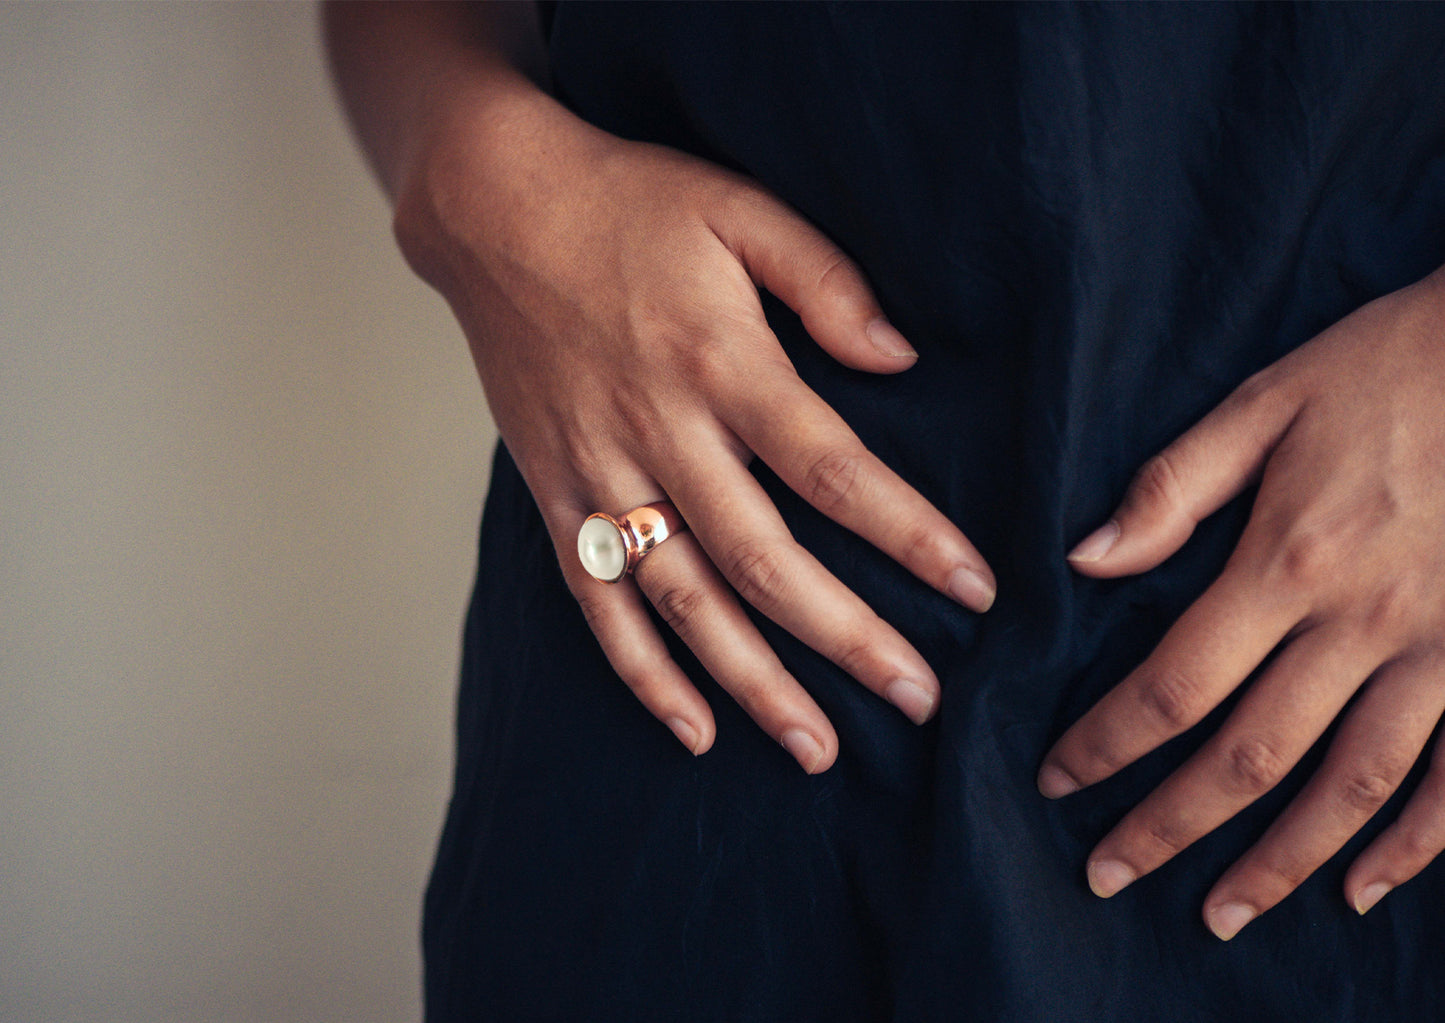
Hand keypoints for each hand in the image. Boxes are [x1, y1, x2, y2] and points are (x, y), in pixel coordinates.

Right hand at [395, 86, 994, 771]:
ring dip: (754, 683)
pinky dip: (642, 673)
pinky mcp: (556, 495)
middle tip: (917, 698)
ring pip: (685, 602)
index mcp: (722, 362)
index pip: (834, 470)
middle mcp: (662, 432)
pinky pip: (599, 602)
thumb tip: (901, 358)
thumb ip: (827, 282)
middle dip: (847, 637)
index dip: (908, 534)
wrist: (495, 211)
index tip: (974, 589)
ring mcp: (601, 473)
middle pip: (765, 561)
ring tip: (819, 751)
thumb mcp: (741, 211)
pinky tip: (694, 729)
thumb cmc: (631, 206)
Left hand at [1038, 267, 1444, 937]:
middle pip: (1249, 755)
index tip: (1058, 780)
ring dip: (1279, 860)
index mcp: (1288, 561)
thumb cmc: (1393, 365)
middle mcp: (1364, 624)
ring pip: (1350, 787)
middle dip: (1170, 825)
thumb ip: (1173, 488)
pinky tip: (1364, 887)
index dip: (1106, 744)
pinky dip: (1415, 844)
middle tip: (1108, 874)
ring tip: (1220, 912)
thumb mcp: (1268, 401)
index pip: (1172, 684)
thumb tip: (1085, 559)